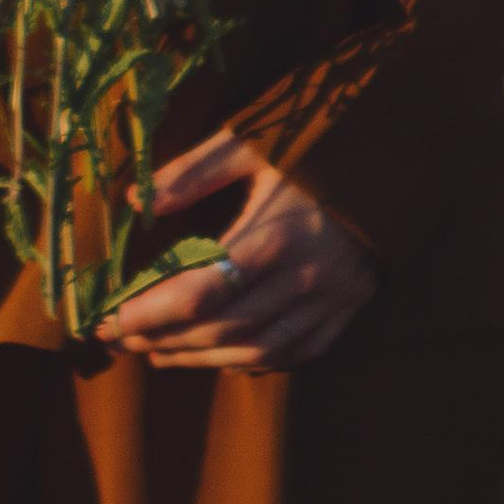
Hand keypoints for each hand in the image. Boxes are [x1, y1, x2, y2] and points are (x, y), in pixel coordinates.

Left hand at [97, 134, 378, 370]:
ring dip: (201, 359)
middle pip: (222, 329)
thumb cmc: (314, 142)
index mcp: (275, 233)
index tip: (107, 319)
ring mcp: (332, 298)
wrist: (396, 152)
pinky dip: (255, 361)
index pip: (200, 292)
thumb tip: (138, 202)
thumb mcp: (249, 142)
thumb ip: (192, 172)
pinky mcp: (349, 307)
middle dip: (163, 341)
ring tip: (157, 354)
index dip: (149, 314)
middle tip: (119, 339)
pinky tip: (220, 357)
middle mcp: (305, 275)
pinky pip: (297, 351)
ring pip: (257, 349)